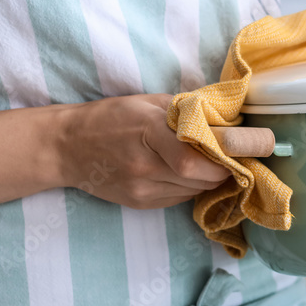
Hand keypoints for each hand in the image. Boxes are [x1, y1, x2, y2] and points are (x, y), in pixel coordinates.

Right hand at [58, 94, 230, 209]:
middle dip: (223, 169)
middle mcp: (144, 167)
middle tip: (230, 155)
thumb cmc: (110, 117)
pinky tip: (184, 171)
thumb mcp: (148, 103)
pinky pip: (180, 198)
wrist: (66, 147)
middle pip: (200, 178)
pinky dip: (191, 186)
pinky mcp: (139, 203)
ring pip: (194, 191)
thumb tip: (226, 121)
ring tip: (208, 161)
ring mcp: (140, 189)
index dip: (223, 158)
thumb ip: (187, 111)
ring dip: (209, 178)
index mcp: (148, 132)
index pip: (194, 159)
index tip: (240, 150)